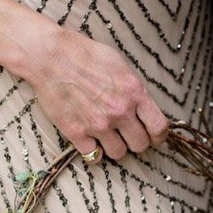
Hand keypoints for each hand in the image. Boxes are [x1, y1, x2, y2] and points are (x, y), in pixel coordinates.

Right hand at [23, 27, 168, 160]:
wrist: (53, 58)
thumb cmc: (86, 56)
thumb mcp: (122, 67)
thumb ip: (134, 90)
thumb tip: (141, 106)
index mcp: (135, 93)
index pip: (158, 127)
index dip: (158, 136)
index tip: (153, 137)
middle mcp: (120, 112)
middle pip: (139, 144)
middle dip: (135, 142)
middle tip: (127, 136)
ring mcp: (98, 124)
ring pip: (118, 153)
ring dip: (114, 148)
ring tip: (107, 138)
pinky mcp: (76, 132)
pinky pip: (92, 156)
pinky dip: (93, 152)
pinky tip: (90, 142)